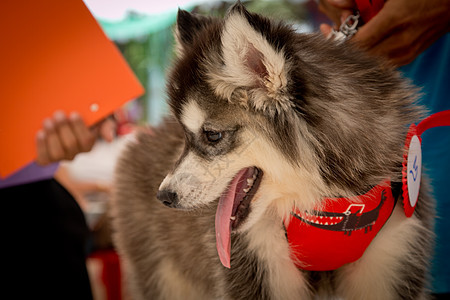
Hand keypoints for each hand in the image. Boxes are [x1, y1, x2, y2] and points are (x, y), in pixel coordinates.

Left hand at [35, 111, 115, 165]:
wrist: (61, 118)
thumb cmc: (84, 115)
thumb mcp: (100, 116)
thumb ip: (108, 124)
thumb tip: (109, 139)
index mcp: (89, 143)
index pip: (87, 140)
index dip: (79, 127)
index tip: (73, 114)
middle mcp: (77, 153)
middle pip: (71, 145)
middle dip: (63, 128)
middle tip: (58, 114)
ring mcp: (62, 156)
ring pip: (57, 153)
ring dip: (52, 136)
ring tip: (48, 121)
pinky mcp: (48, 158)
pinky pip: (44, 158)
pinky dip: (41, 147)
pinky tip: (40, 133)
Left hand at [319, 0, 449, 65]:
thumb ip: (364, 1)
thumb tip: (336, 3)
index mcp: (395, 20)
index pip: (357, 42)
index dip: (337, 39)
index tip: (325, 31)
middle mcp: (400, 40)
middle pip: (361, 54)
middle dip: (342, 46)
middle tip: (330, 34)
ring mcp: (406, 52)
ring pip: (370, 61)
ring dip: (354, 53)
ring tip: (344, 40)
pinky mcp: (409, 57)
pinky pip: (382, 63)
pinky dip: (368, 56)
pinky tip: (362, 46)